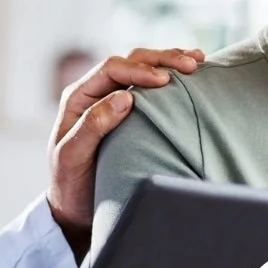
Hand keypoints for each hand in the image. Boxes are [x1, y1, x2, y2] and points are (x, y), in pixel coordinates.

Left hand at [46, 47, 203, 257]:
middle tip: (192, 65)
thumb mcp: (73, 156)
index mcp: (78, 97)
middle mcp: (95, 93)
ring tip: (198, 60)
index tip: (165, 81)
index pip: (111, 69)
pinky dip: (170, 77)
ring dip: (169, 62)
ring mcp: (112, 100)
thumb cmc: (70, 184)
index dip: (139, 70)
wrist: (73, 207)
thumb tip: (125, 96)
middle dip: (161, 60)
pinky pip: (149, 87)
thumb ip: (93, 125)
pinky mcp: (128, 112)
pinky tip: (191, 77)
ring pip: (142, 68)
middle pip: (130, 61)